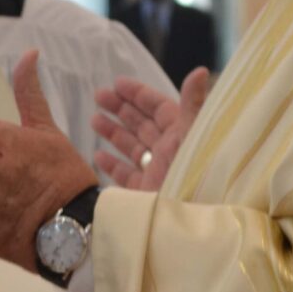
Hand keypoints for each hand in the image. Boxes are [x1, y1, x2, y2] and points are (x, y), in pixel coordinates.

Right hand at [91, 67, 211, 192]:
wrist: (187, 220)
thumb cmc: (193, 174)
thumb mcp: (193, 134)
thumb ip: (192, 103)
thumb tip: (198, 71)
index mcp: (181, 134)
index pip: (158, 107)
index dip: (139, 94)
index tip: (117, 83)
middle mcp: (168, 152)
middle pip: (142, 124)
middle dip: (121, 108)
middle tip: (98, 95)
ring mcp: (155, 172)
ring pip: (131, 147)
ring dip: (113, 132)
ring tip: (93, 119)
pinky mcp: (144, 193)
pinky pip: (126, 175)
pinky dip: (112, 164)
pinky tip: (98, 154)